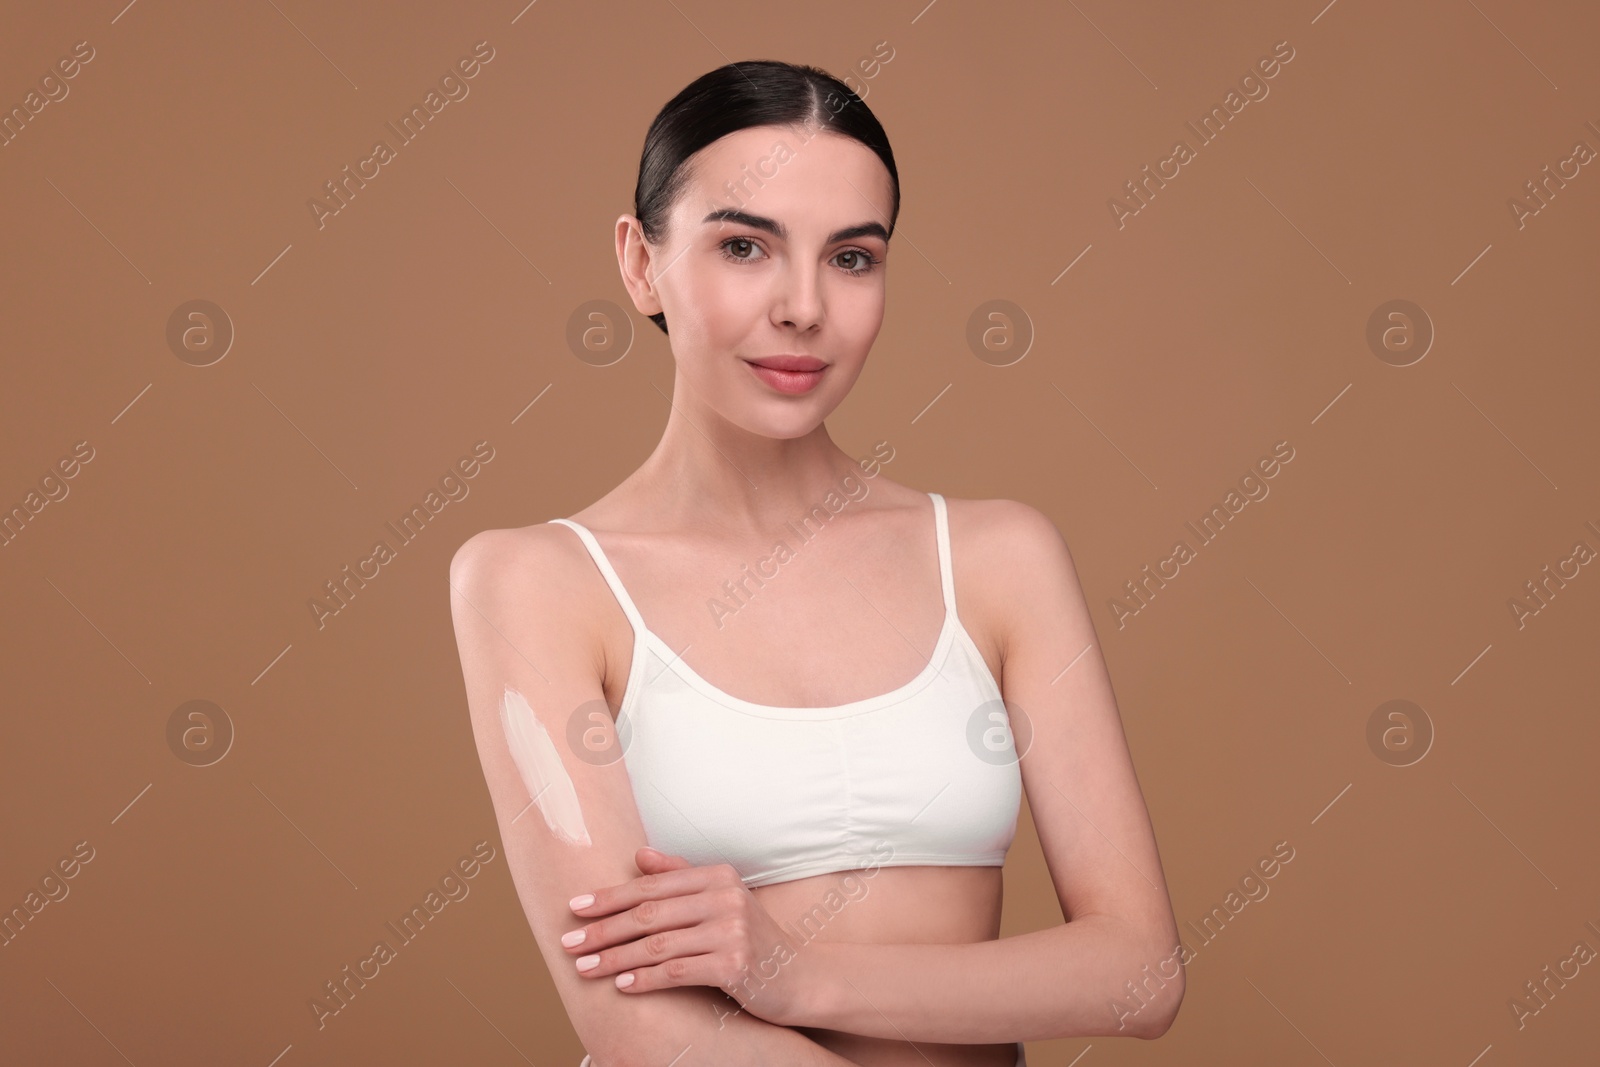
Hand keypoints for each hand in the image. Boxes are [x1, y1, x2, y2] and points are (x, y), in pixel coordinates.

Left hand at [561, 847, 813, 1024]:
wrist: (799, 977)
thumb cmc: (752, 939)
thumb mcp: (721, 900)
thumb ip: (681, 876)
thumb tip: (639, 854)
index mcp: (717, 875)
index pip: (651, 884)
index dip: (609, 896)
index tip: (575, 907)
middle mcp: (725, 897)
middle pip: (649, 913)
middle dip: (603, 929)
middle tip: (569, 942)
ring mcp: (732, 931)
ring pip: (657, 944)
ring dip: (615, 958)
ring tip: (585, 968)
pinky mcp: (735, 964)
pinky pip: (677, 971)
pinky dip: (645, 979)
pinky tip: (622, 985)